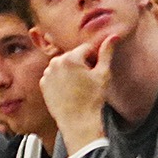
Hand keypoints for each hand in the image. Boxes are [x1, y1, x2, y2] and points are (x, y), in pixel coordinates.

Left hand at [39, 35, 113, 150]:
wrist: (78, 121)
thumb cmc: (93, 98)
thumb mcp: (103, 73)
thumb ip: (107, 52)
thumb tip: (114, 36)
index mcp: (69, 58)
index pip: (86, 49)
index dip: (94, 59)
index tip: (95, 72)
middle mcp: (54, 63)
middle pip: (73, 56)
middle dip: (82, 64)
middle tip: (88, 80)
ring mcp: (47, 74)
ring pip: (64, 65)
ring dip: (71, 71)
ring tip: (79, 86)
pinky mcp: (43, 85)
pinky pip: (55, 76)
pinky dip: (61, 80)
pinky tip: (69, 90)